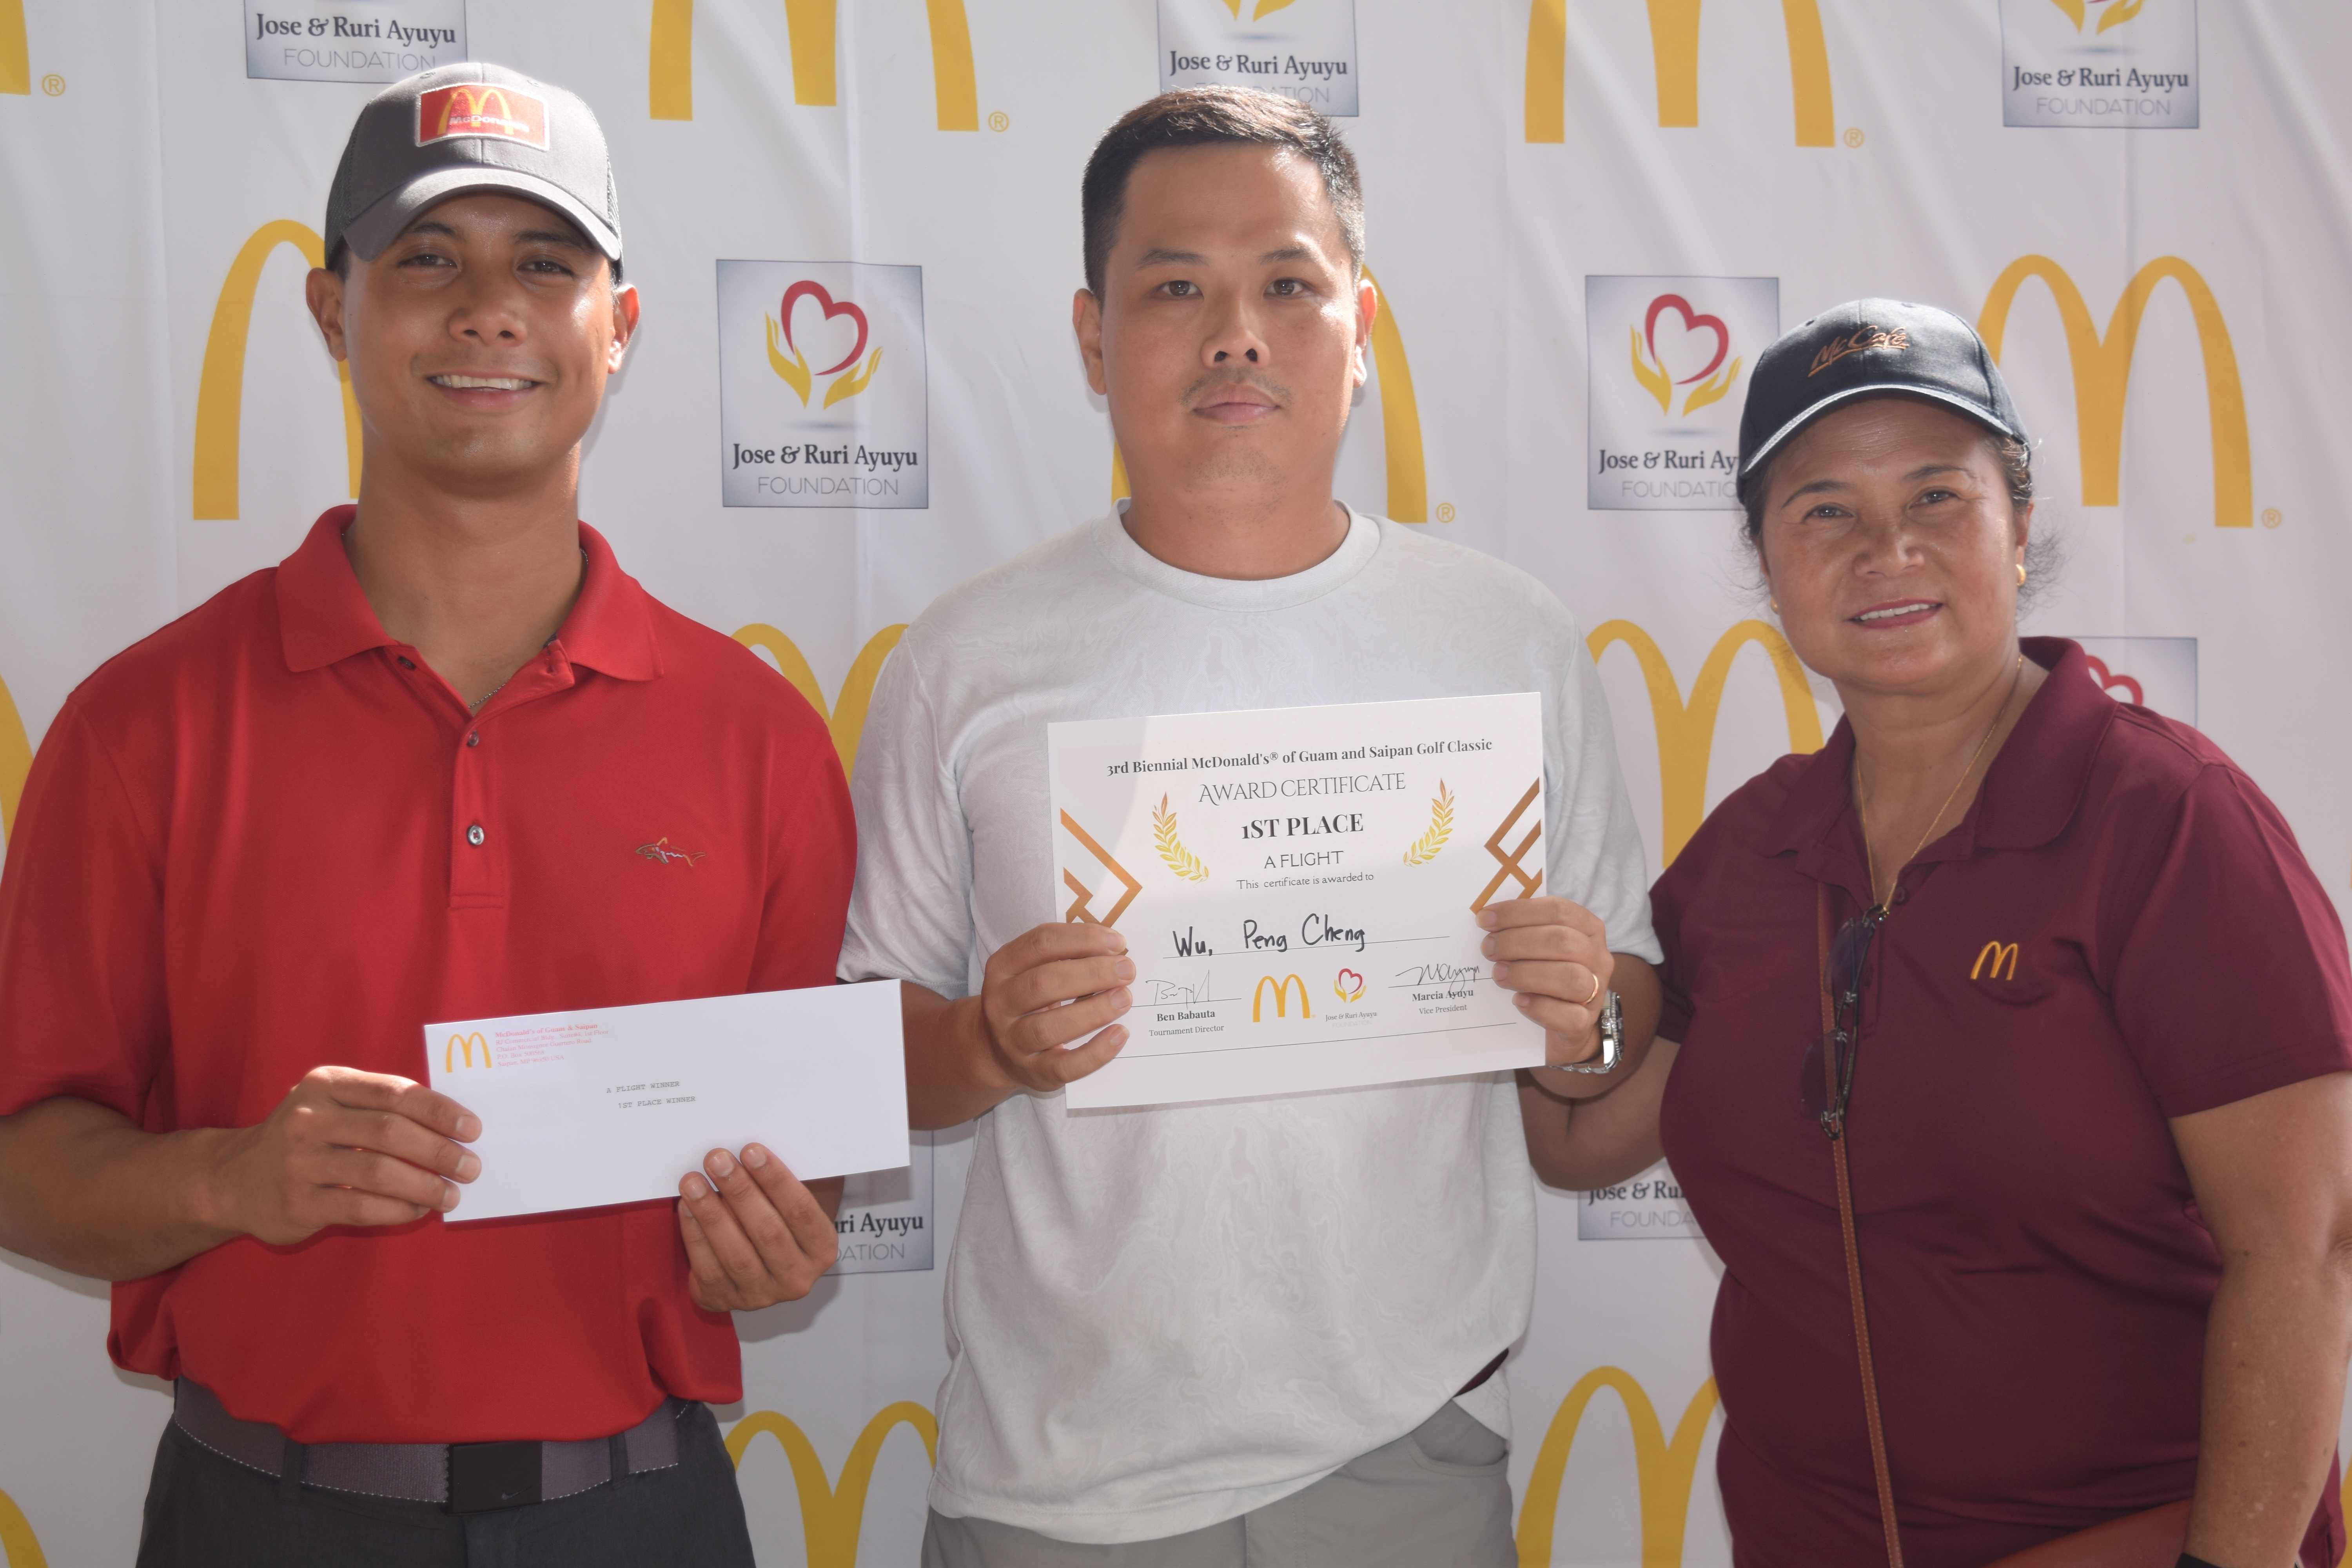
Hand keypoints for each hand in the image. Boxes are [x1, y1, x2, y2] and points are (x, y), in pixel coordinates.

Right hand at [208, 1066, 479, 1243]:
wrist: (232, 1179)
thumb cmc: (305, 1137)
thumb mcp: (332, 1105)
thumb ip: (381, 1108)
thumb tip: (451, 1128)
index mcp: (326, 1085)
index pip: (394, 1092)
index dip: (438, 1111)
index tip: (472, 1128)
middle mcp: (308, 1119)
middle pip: (389, 1132)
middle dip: (438, 1151)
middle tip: (470, 1167)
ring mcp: (299, 1162)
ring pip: (378, 1172)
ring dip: (424, 1186)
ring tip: (451, 1194)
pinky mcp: (297, 1202)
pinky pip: (361, 1207)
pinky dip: (398, 1210)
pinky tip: (418, 1210)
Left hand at [677, 1145, 839, 1310]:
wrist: (757, 1265)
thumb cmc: (777, 1219)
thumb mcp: (793, 1201)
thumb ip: (786, 1182)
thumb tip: (755, 1150)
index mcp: (821, 1249)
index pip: (801, 1212)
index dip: (776, 1180)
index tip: (751, 1150)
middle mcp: (796, 1278)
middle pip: (768, 1233)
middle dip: (740, 1192)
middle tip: (717, 1160)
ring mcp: (760, 1295)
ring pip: (736, 1254)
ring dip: (711, 1214)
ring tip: (693, 1181)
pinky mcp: (725, 1301)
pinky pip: (708, 1268)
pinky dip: (695, 1235)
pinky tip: (686, 1207)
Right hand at [970, 922, 1133, 1095]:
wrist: (998, 1052)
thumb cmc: (1029, 1000)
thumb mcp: (1034, 970)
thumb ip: (1065, 957)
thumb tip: (1115, 950)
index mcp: (1003, 967)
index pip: (1041, 943)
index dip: (1082, 939)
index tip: (1117, 941)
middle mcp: (1001, 1003)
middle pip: (1044, 982)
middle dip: (1092, 972)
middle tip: (1127, 970)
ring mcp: (1014, 1041)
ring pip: (1050, 1027)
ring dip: (1093, 1010)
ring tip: (1125, 998)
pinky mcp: (1034, 1072)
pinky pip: (1066, 1066)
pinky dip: (1096, 1051)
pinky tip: (1120, 1034)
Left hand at [1480, 897, 1612, 1066]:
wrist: (1563, 1021)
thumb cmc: (1546, 971)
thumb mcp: (1539, 944)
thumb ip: (1522, 928)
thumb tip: (1487, 919)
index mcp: (1588, 927)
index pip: (1557, 910)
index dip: (1518, 912)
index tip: (1484, 919)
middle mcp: (1598, 956)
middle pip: (1562, 941)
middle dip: (1517, 942)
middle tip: (1488, 948)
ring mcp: (1596, 991)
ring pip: (1569, 977)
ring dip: (1526, 974)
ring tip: (1498, 974)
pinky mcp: (1585, 1022)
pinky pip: (1568, 1015)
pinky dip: (1539, 1007)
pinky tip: (1518, 1000)